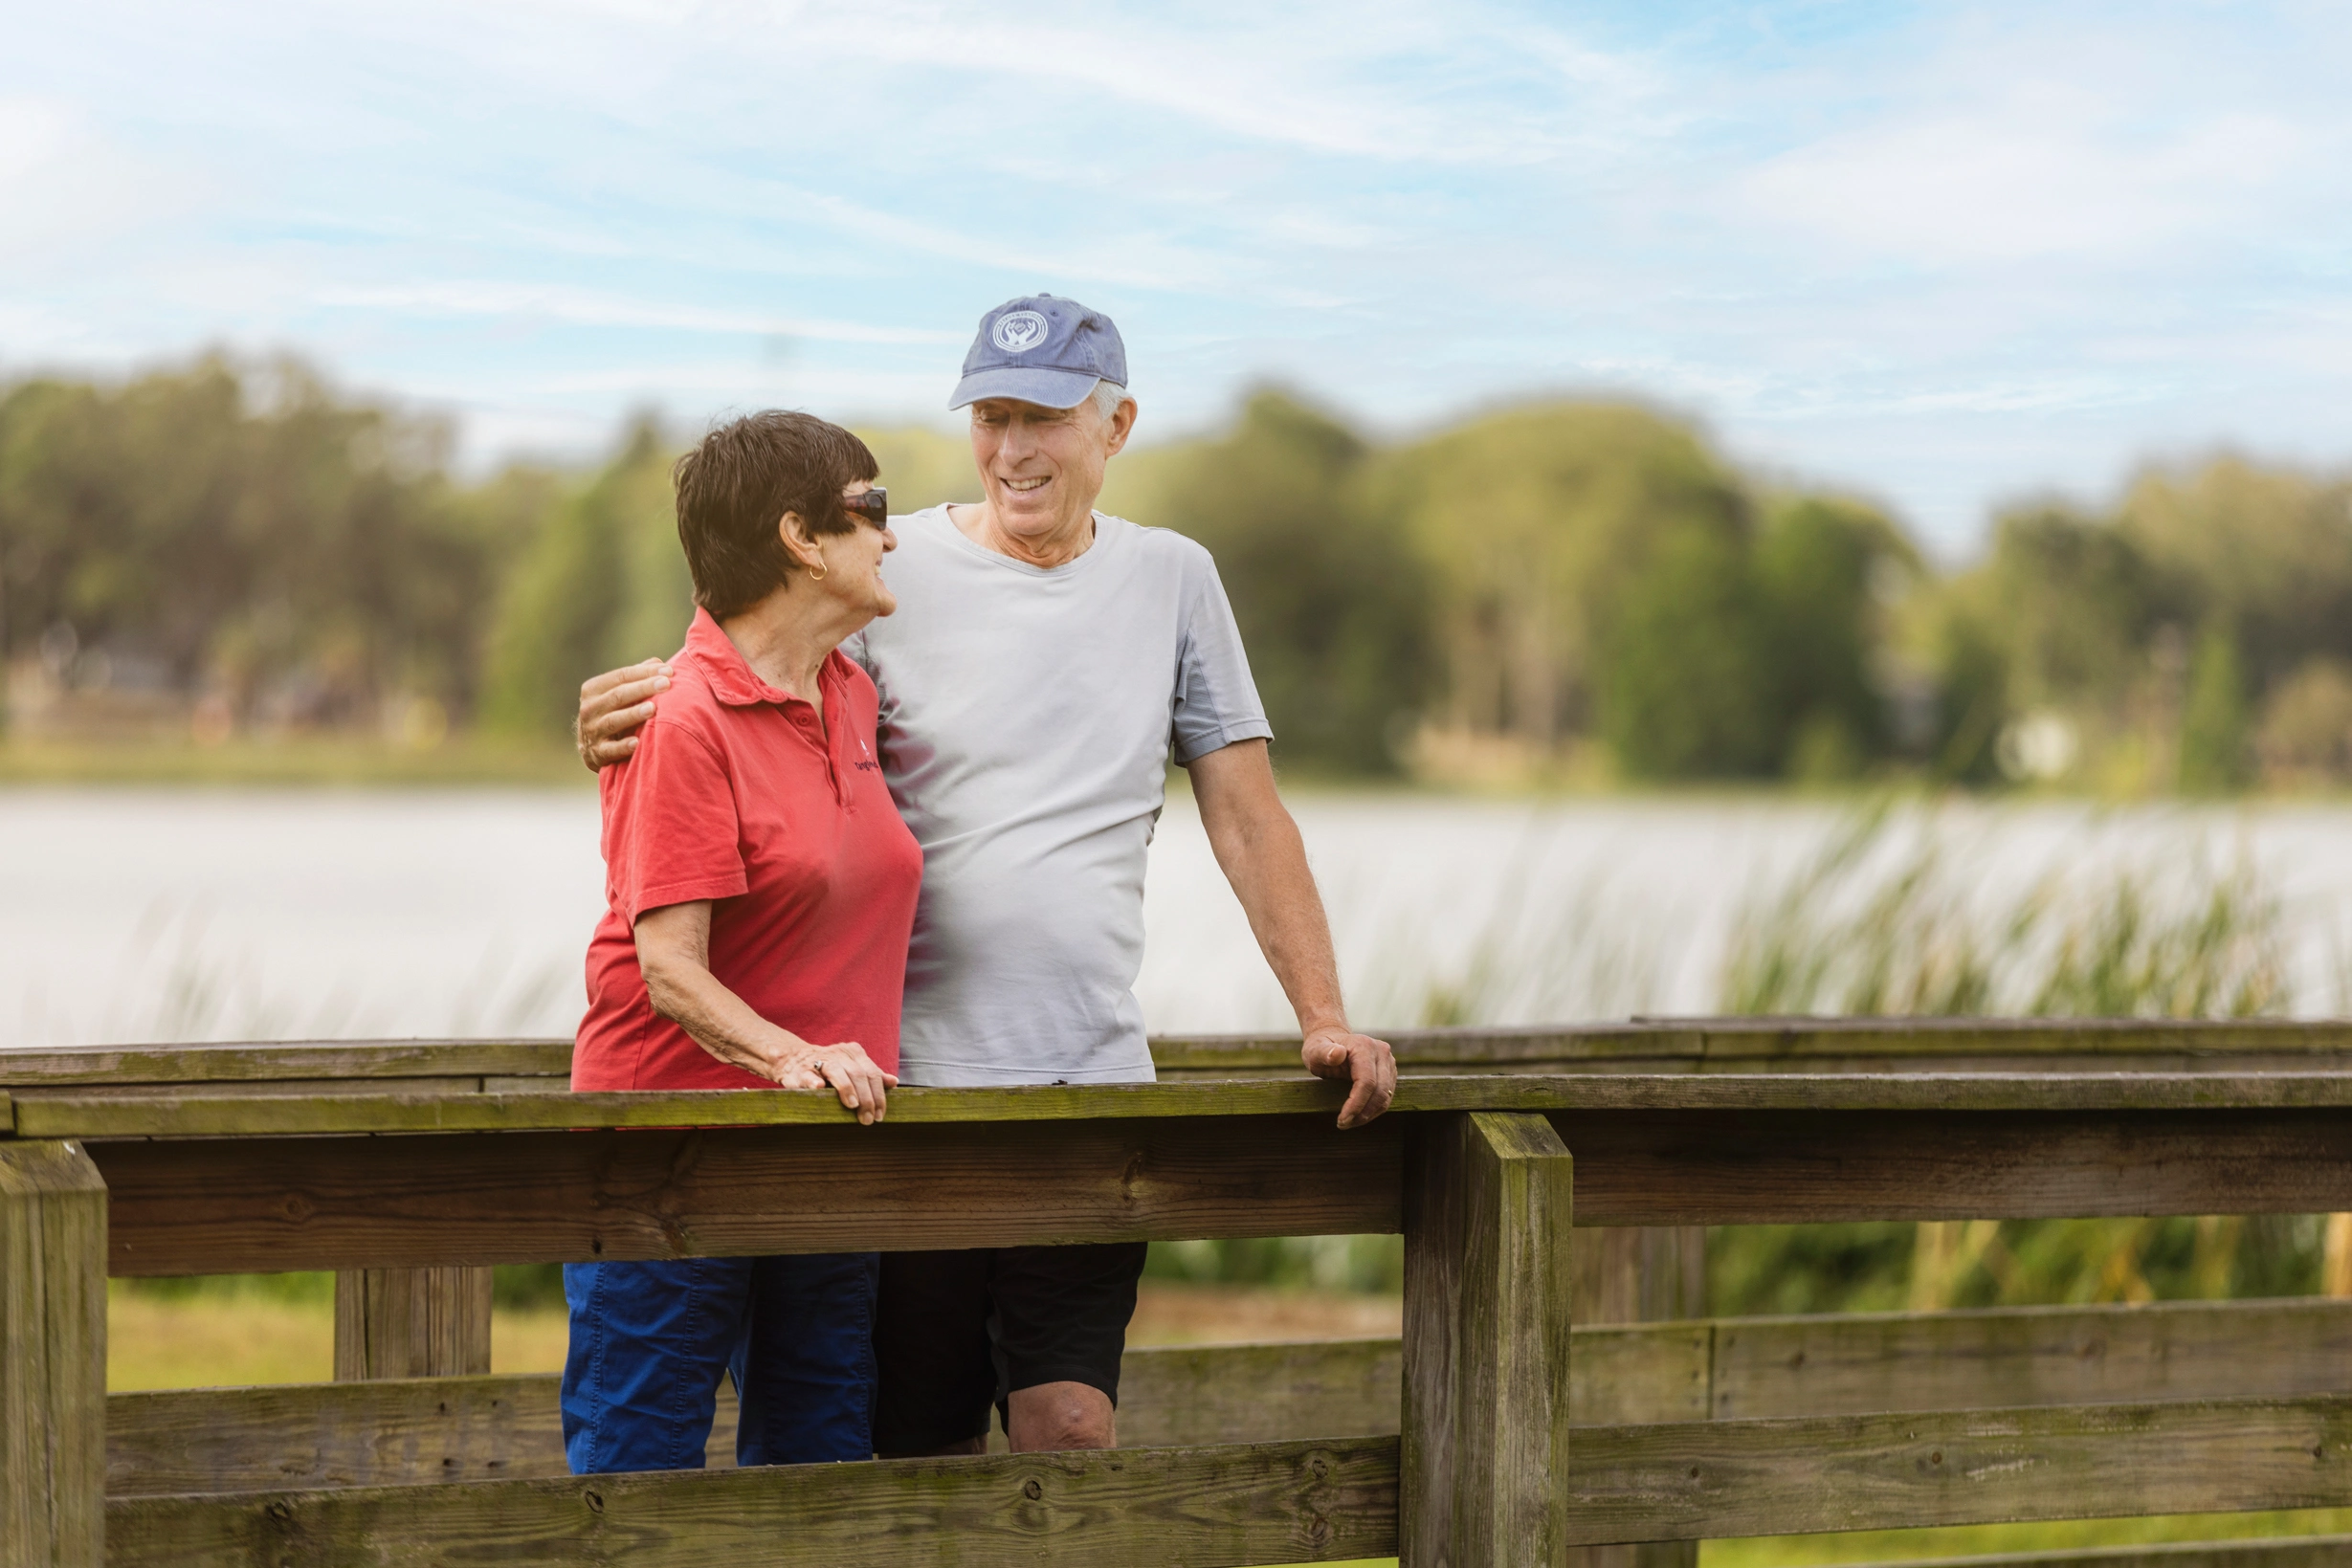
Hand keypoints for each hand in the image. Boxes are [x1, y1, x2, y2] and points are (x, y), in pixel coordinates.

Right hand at [577, 659, 671, 771]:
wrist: (592, 749)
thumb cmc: (614, 713)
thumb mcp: (618, 694)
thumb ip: (636, 678)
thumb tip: (657, 663)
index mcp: (593, 689)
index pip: (621, 676)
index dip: (644, 672)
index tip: (668, 671)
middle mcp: (589, 709)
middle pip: (618, 695)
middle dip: (643, 688)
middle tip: (666, 684)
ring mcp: (592, 731)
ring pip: (613, 721)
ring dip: (633, 714)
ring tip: (653, 708)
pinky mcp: (596, 754)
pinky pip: (610, 750)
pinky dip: (623, 746)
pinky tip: (638, 742)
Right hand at [771, 1040, 897, 1124]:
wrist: (794, 1059)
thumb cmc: (829, 1068)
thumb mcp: (852, 1068)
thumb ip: (872, 1075)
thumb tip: (894, 1082)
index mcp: (854, 1053)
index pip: (872, 1073)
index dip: (878, 1094)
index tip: (880, 1114)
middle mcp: (839, 1054)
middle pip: (858, 1074)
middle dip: (866, 1098)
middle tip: (868, 1119)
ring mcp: (819, 1060)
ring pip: (837, 1071)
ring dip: (846, 1088)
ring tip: (853, 1105)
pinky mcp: (800, 1070)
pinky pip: (808, 1075)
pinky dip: (813, 1081)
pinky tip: (819, 1087)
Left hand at [1302, 1026, 1395, 1128]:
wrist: (1332, 1040)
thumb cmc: (1320, 1047)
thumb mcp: (1315, 1050)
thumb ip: (1323, 1052)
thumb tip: (1338, 1054)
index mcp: (1364, 1046)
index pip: (1367, 1082)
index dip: (1356, 1104)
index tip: (1342, 1120)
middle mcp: (1382, 1052)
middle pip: (1380, 1091)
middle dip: (1363, 1112)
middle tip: (1343, 1124)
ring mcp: (1389, 1062)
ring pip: (1386, 1096)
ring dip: (1368, 1114)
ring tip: (1348, 1122)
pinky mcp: (1390, 1072)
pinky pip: (1386, 1096)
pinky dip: (1373, 1109)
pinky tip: (1357, 1115)